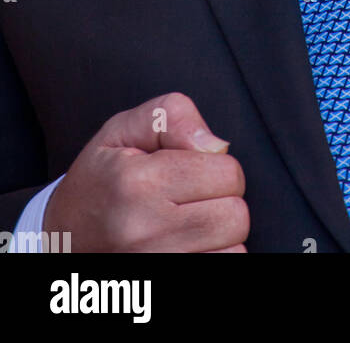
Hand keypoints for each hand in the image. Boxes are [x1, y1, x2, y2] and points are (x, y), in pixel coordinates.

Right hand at [43, 92, 248, 251]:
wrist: (60, 236)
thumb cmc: (100, 177)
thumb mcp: (125, 128)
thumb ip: (175, 118)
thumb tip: (216, 146)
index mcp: (139, 182)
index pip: (227, 174)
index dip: (219, 165)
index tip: (194, 168)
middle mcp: (146, 230)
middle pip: (235, 215)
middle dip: (224, 200)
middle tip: (194, 196)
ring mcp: (154, 264)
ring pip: (233, 248)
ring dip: (220, 233)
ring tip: (190, 221)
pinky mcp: (160, 284)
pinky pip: (222, 268)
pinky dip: (214, 255)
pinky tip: (190, 244)